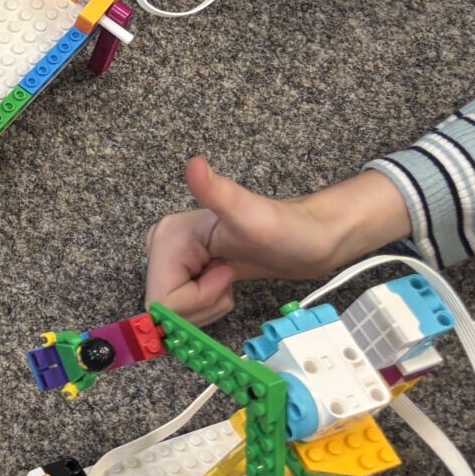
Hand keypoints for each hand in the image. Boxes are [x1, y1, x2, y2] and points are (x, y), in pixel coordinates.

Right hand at [142, 156, 408, 322]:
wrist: (312, 237)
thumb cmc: (289, 230)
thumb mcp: (253, 215)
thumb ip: (220, 192)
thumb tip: (195, 164)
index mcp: (167, 235)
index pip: (163, 297)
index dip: (197, 298)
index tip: (226, 275)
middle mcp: (162, 246)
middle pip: (164, 305)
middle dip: (200, 304)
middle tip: (229, 280)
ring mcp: (173, 260)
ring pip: (173, 311)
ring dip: (206, 306)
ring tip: (229, 280)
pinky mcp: (186, 270)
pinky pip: (182, 307)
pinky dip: (206, 305)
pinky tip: (224, 283)